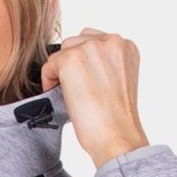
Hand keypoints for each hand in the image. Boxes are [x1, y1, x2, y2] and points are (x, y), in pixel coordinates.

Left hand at [40, 28, 149, 168]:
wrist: (116, 136)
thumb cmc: (117, 120)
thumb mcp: (119, 83)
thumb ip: (105, 66)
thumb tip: (81, 67)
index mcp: (126, 47)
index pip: (95, 40)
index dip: (84, 62)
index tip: (82, 79)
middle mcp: (111, 41)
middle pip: (77, 42)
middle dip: (71, 64)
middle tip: (72, 89)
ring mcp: (90, 48)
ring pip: (63, 52)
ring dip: (60, 72)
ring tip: (67, 94)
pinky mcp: (71, 60)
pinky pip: (50, 65)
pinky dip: (49, 81)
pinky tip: (60, 97)